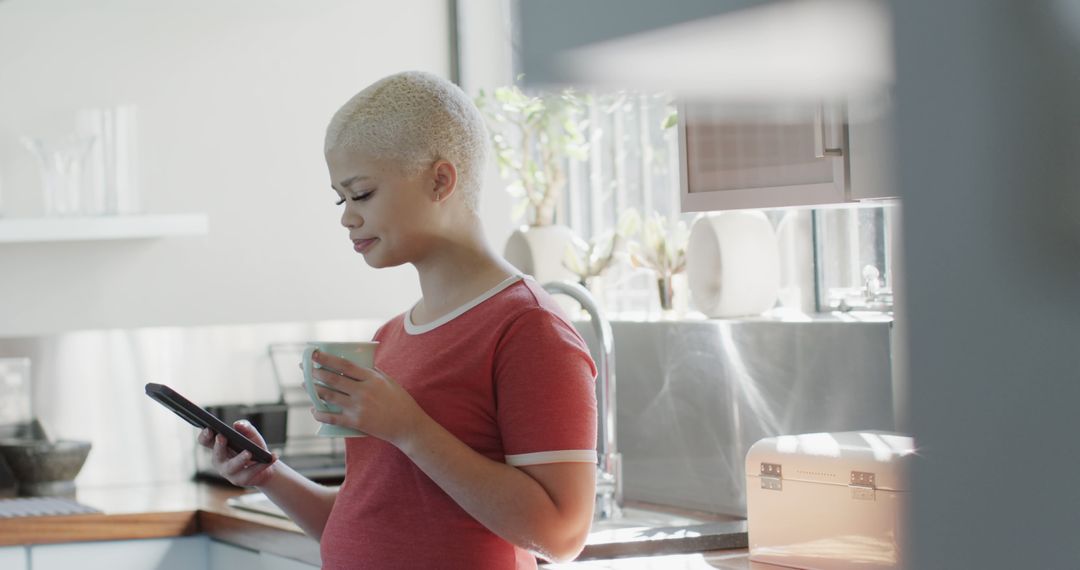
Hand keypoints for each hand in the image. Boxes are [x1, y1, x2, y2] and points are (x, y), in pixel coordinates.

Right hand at [196, 421, 276, 486]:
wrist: (266, 464)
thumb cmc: (253, 446)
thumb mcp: (251, 434)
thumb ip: (245, 427)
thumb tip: (237, 424)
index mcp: (218, 447)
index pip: (205, 441)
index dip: (204, 436)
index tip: (209, 429)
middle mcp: (220, 461)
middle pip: (216, 454)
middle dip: (218, 446)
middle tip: (222, 437)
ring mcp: (229, 472)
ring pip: (232, 466)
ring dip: (240, 458)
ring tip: (249, 452)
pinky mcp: (241, 480)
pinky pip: (251, 472)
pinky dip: (263, 464)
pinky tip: (272, 457)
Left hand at [310, 350, 426, 446]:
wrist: (407, 425)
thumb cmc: (400, 401)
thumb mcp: (388, 381)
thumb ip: (372, 372)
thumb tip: (354, 363)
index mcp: (371, 378)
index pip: (344, 365)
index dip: (326, 359)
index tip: (314, 354)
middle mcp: (363, 391)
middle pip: (332, 380)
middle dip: (315, 372)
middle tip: (305, 368)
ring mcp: (358, 407)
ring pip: (329, 396)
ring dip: (314, 390)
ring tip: (306, 385)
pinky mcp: (356, 422)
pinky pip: (332, 417)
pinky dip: (320, 414)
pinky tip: (314, 409)